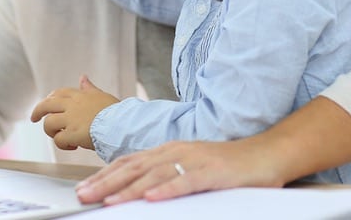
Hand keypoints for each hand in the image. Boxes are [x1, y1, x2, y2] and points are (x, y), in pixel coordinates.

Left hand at [30, 75, 118, 150]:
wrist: (123, 124)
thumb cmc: (116, 112)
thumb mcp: (101, 96)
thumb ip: (89, 88)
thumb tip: (83, 77)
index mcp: (80, 96)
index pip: (58, 93)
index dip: (49, 99)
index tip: (46, 106)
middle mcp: (72, 105)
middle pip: (46, 105)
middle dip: (37, 112)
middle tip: (34, 119)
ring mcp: (71, 120)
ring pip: (48, 123)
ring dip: (52, 132)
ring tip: (61, 137)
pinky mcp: (73, 134)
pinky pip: (58, 140)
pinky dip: (63, 145)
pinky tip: (73, 147)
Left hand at [75, 138, 284, 204]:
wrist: (267, 154)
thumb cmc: (228, 165)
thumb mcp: (190, 167)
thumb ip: (165, 174)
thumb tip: (137, 190)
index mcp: (169, 150)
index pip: (129, 162)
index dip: (104, 175)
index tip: (83, 188)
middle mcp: (177, 151)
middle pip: (135, 168)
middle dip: (106, 183)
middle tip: (83, 196)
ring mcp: (195, 161)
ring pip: (155, 175)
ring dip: (129, 189)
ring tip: (108, 201)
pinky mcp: (213, 173)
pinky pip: (186, 182)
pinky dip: (167, 190)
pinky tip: (152, 199)